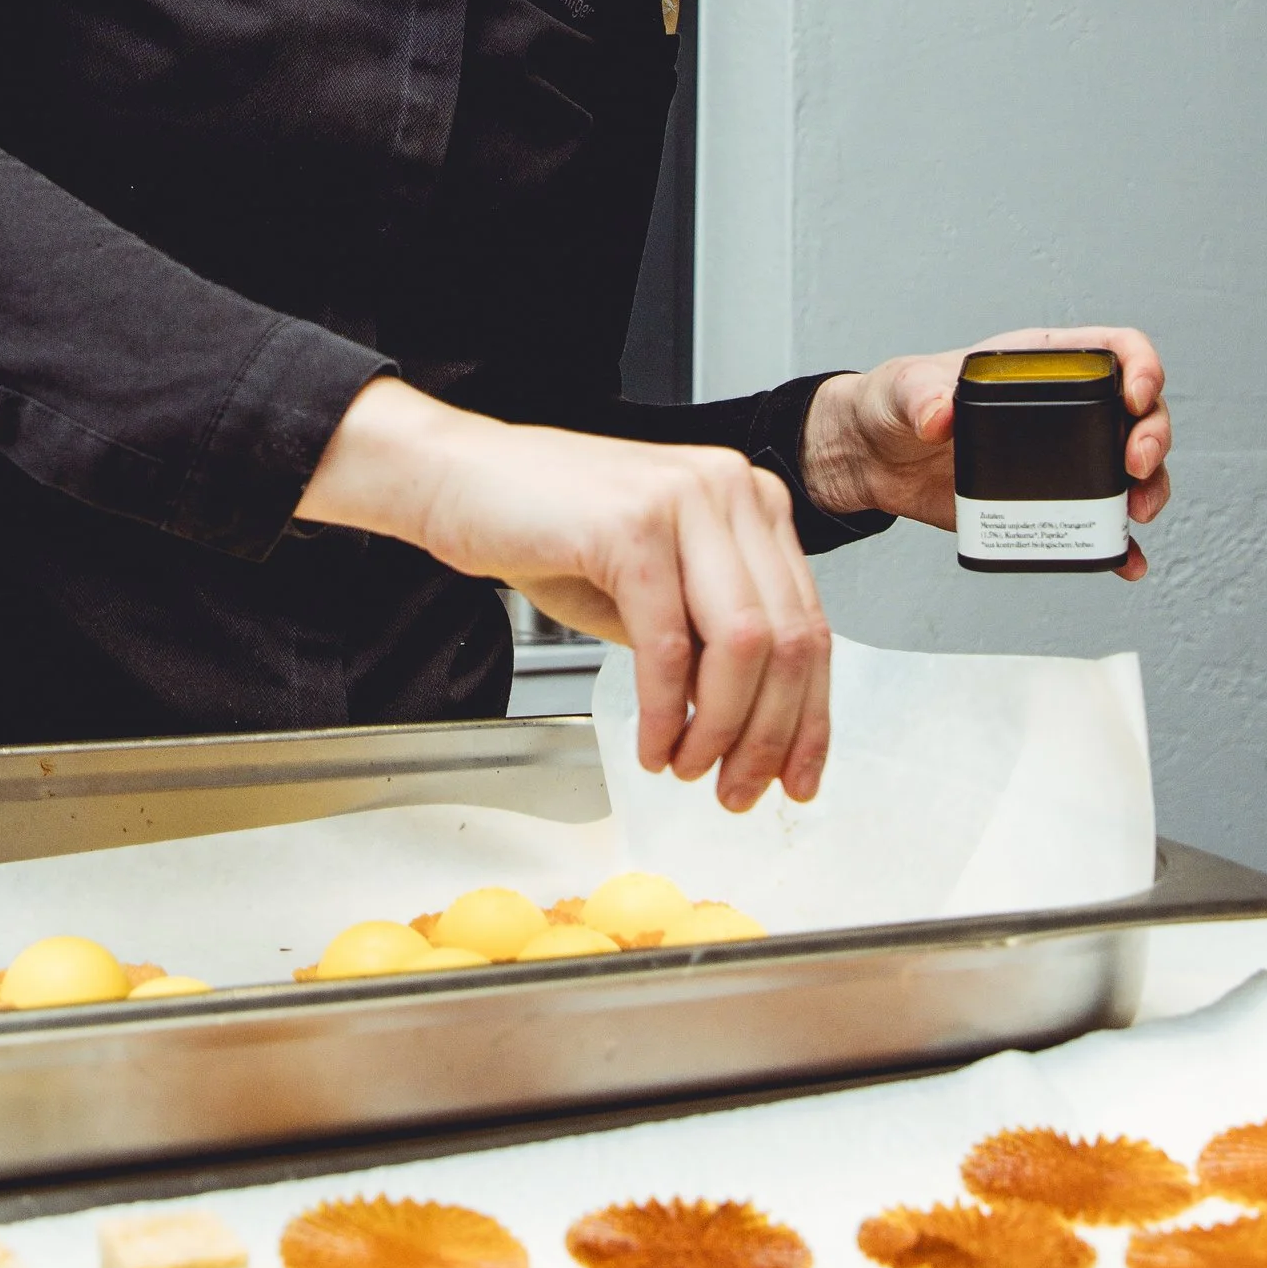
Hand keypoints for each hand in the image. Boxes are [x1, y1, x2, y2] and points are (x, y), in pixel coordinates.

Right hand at [297, 379, 831, 800]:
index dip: (809, 716)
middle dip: (771, 736)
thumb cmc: (544, 527)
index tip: (797, 772)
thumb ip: (707, 638)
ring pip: (743, 646)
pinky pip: (669, 644)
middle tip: (741, 789)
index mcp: (749, 500)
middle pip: (789, 640)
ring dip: (720, 729)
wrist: (456, 478)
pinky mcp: (632, 526)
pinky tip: (651, 744)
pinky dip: (664, 711)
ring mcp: (684, 501)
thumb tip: (751, 725)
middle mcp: (730, 489)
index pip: (810, 624)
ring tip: (688, 767)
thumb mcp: (650, 585)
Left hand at [802, 327, 1171, 579]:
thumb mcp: (904, 388)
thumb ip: (922, 395)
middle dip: (1153, 438)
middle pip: (1139, 414)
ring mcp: (1062, 458)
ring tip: (1137, 514)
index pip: (1116, 350)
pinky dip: (1118, 544)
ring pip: (1130, 470)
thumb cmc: (895, 404)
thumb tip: (940, 416)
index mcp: (1043, 364)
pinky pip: (1096, 524)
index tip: (1136, 395)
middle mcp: (1065, 408)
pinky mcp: (1046, 502)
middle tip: (1135, 467)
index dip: (1141, 366)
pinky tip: (1127, 561)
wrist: (873, 459)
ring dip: (1150, 490)